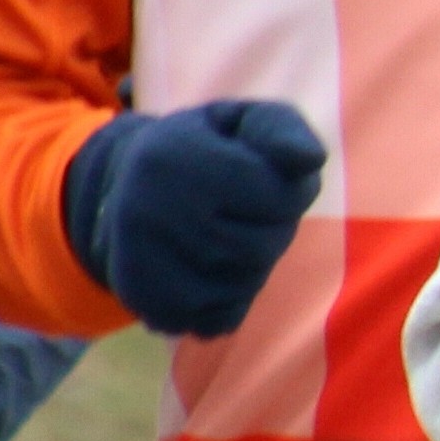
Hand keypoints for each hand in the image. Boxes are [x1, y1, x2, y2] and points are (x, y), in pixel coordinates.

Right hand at [64, 100, 327, 336]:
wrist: (130, 186)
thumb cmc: (208, 148)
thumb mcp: (246, 120)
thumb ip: (284, 132)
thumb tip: (309, 163)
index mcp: (174, 158)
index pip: (279, 197)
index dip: (293, 191)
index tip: (271, 178)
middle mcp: (147, 213)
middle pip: (261, 247)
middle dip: (273, 230)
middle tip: (247, 211)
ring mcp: (141, 263)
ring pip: (242, 285)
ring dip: (254, 265)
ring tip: (229, 236)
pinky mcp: (144, 303)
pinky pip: (217, 320)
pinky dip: (230, 301)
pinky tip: (214, 270)